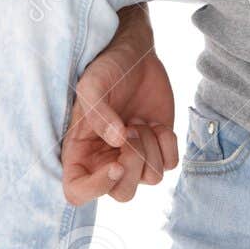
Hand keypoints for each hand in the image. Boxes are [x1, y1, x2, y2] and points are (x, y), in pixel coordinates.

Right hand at [60, 5, 178, 205]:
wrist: (136, 55)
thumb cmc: (106, 69)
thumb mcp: (92, 85)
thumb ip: (98, 113)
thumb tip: (116, 142)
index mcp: (80, 153)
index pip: (78, 193)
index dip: (97, 188)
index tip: (116, 164)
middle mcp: (106, 161)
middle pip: (123, 193)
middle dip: (133, 162)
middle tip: (131, 129)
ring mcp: (135, 157)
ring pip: (151, 179)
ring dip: (151, 147)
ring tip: (139, 121)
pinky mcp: (159, 148)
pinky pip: (171, 164)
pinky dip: (168, 143)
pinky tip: (156, 123)